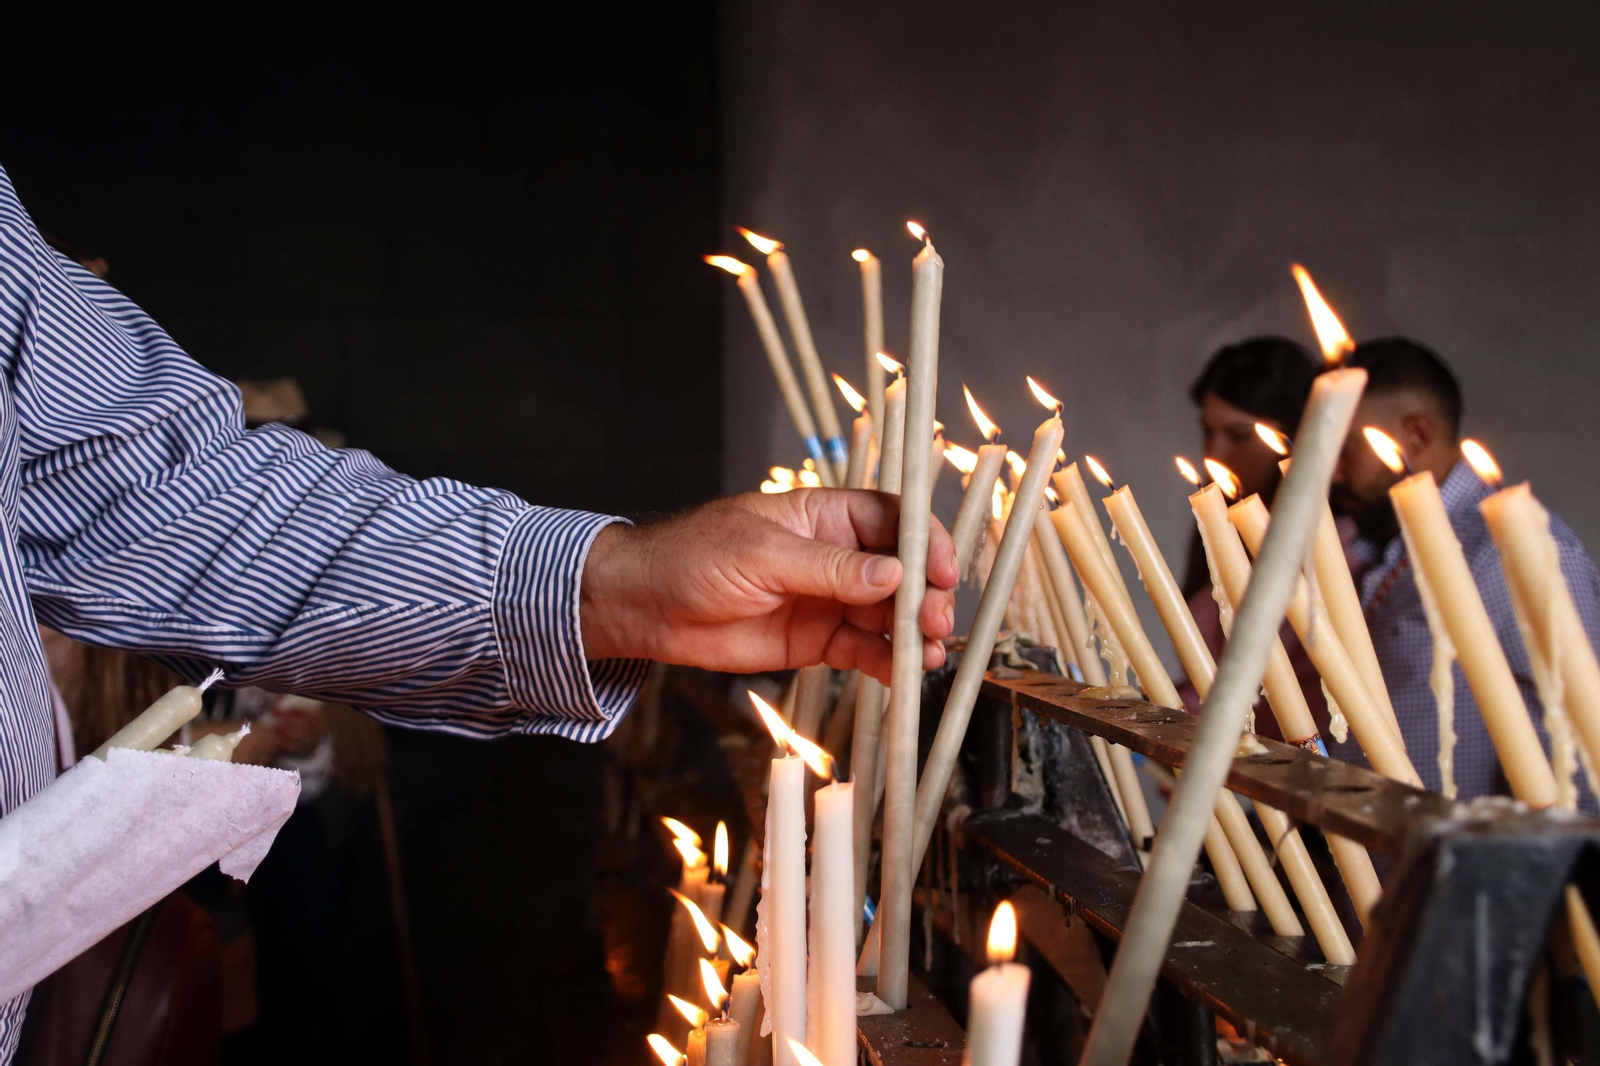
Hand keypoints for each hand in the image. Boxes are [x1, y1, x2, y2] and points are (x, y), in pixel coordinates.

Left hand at [579, 489, 957, 682]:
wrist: (646, 606)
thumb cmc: (693, 557)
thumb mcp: (762, 554)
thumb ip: (830, 568)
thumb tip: (893, 573)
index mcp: (825, 516)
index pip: (893, 520)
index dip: (925, 542)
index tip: (943, 570)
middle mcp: (836, 556)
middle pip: (901, 570)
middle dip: (925, 594)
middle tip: (933, 619)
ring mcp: (829, 599)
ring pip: (888, 614)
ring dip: (912, 633)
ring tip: (926, 654)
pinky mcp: (816, 640)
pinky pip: (863, 650)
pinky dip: (887, 662)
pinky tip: (902, 673)